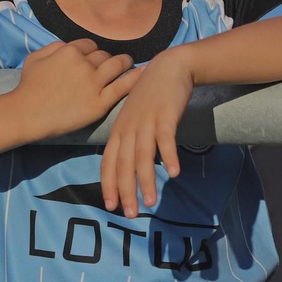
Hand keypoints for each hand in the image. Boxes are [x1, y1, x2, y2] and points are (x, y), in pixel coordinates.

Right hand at [11, 39, 138, 142]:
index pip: (90, 45)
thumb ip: (54, 46)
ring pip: (117, 65)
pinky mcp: (100, 103)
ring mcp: (94, 83)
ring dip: (125, 63)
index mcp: (69, 51)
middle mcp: (84, 64)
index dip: (92, 52)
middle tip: (111, 66)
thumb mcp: (35, 57)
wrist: (27, 114)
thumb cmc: (28, 86)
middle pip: (104, 55)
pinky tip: (143, 73)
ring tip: (129, 65)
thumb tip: (68, 45)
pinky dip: (135, 78)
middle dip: (107, 59)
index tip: (93, 59)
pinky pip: (123, 86)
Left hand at [100, 47, 193, 217]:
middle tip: (130, 214)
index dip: (108, 185)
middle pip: (123, 164)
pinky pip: (166, 139)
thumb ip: (130, 140)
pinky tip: (174, 173)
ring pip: (143, 156)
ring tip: (151, 202)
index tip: (111, 206)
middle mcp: (128, 128)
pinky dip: (169, 156)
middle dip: (125, 191)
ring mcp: (146, 121)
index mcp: (119, 131)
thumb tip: (130, 167)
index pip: (108, 162)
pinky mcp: (165, 115)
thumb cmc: (151, 95)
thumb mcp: (133, 117)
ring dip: (146, 180)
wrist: (169, 67)